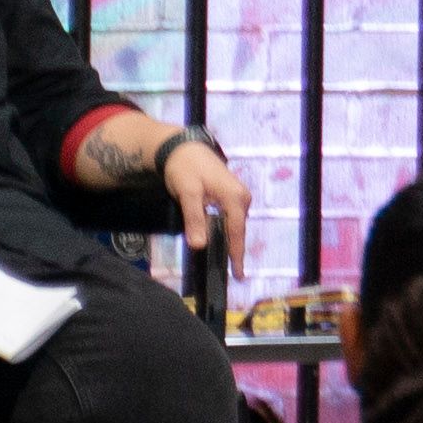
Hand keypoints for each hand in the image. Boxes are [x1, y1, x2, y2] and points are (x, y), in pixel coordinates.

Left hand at [159, 138, 255, 274]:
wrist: (181, 148)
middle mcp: (241, 197)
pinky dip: (226, 230)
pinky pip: (230, 218)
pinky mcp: (230, 195)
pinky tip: (220, 241)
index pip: (237, 231)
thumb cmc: (185, 168)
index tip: (239, 274)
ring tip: (226, 262)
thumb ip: (194, 219)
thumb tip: (199, 245)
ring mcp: (237, 195)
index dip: (237, 254)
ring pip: (234, 224)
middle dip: (235, 250)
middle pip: (238, 229)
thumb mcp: (187, 193)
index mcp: (235, 197)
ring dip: (230, 241)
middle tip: (232, 273)